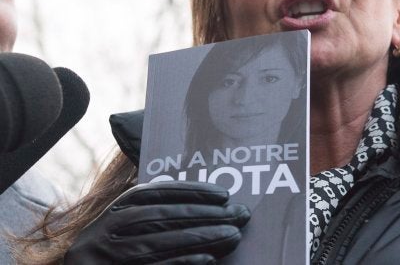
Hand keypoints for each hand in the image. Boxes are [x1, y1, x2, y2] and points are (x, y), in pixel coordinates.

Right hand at [65, 181, 249, 264]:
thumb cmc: (119, 253)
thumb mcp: (129, 226)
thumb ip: (158, 212)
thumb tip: (209, 202)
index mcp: (115, 211)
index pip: (156, 194)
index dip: (192, 191)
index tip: (224, 194)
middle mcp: (108, 231)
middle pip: (163, 217)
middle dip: (206, 214)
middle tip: (241, 215)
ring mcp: (109, 258)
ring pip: (161, 243)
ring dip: (202, 238)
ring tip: (234, 235)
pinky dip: (183, 263)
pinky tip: (209, 258)